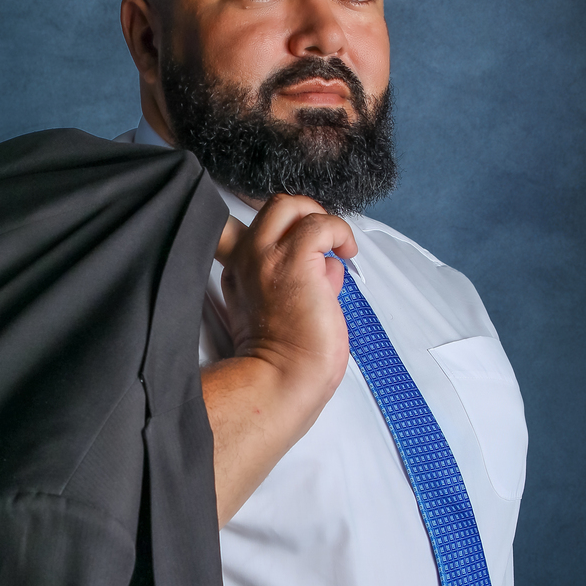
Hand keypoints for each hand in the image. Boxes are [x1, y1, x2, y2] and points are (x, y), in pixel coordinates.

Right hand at [215, 195, 355, 396]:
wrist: (286, 380)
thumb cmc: (289, 359)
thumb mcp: (282, 310)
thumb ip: (300, 280)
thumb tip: (330, 265)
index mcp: (239, 273)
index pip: (238, 227)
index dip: (276, 228)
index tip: (298, 243)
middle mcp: (247, 259)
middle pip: (272, 207)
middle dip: (305, 213)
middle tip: (325, 239)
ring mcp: (267, 257)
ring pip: (290, 205)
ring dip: (321, 217)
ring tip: (338, 244)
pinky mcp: (295, 261)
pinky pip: (319, 224)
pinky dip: (339, 231)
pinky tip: (347, 251)